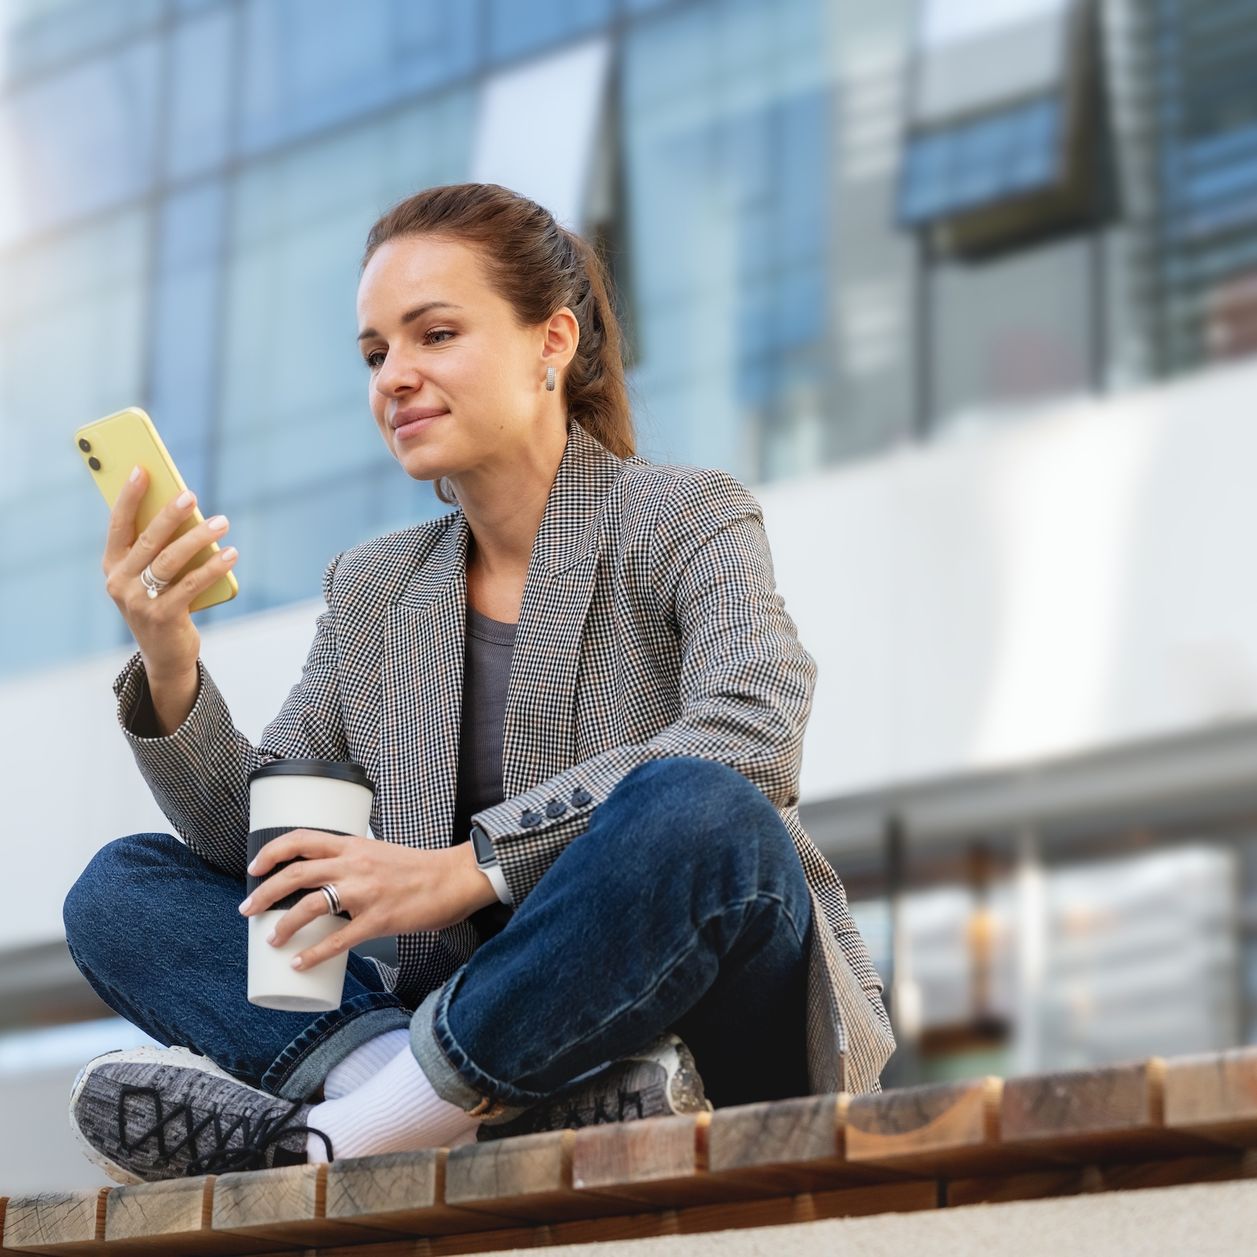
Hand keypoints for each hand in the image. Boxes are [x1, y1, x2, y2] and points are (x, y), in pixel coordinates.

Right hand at [102, 465, 238, 678]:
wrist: (165, 654)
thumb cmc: (161, 603)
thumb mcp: (152, 576)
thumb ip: (159, 548)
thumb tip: (186, 510)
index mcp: (113, 566)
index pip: (118, 525)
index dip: (129, 497)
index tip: (142, 470)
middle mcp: (119, 582)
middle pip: (148, 540)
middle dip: (170, 515)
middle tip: (191, 495)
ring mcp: (138, 601)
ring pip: (170, 560)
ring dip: (199, 538)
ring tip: (222, 522)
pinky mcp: (162, 616)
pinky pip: (190, 584)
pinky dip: (213, 567)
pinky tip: (231, 554)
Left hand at [238, 829, 500, 970]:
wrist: (454, 878)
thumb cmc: (420, 868)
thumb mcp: (379, 853)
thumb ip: (353, 863)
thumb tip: (328, 882)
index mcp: (353, 845)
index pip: (302, 839)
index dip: (272, 851)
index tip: (254, 867)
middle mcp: (354, 865)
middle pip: (296, 874)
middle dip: (264, 893)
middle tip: (248, 909)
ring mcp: (365, 893)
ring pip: (310, 906)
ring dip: (284, 925)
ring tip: (271, 939)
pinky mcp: (378, 920)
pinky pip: (338, 940)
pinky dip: (313, 953)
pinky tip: (299, 962)